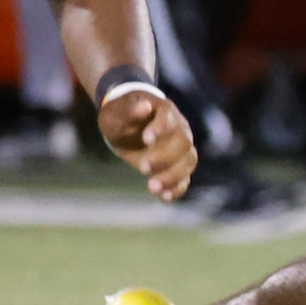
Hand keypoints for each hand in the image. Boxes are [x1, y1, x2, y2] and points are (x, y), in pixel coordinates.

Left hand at [98, 86, 196, 202]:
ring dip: (173, 176)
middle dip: (165, 158)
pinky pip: (184, 178)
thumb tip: (144, 106)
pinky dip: (177, 188)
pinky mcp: (175, 165)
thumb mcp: (117, 110)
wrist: (124, 123)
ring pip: (188, 162)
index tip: (146, 139)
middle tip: (143, 167)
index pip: (169, 118)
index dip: (161, 128)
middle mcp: (179, 128)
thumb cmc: (120, 114)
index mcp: (164, 111)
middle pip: (183, 144)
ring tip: (153, 187)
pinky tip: (164, 197)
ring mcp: (180, 148)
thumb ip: (129, 109)